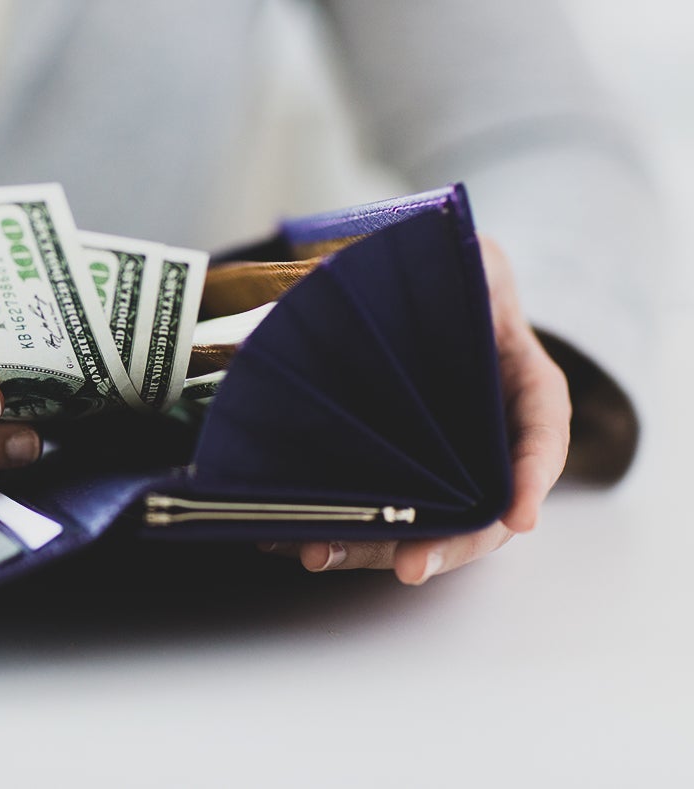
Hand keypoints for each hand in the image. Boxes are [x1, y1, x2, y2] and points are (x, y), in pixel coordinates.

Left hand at [270, 236, 571, 583]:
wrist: (418, 299)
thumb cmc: (456, 282)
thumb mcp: (473, 261)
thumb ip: (466, 273)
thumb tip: (408, 274)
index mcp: (524, 389)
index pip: (541, 438)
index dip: (531, 478)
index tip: (521, 515)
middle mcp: (488, 442)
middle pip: (481, 510)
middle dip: (446, 544)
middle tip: (410, 565)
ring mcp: (440, 468)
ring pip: (419, 524)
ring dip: (372, 548)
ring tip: (321, 554)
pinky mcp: (388, 477)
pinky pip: (368, 512)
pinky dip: (332, 528)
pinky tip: (287, 536)